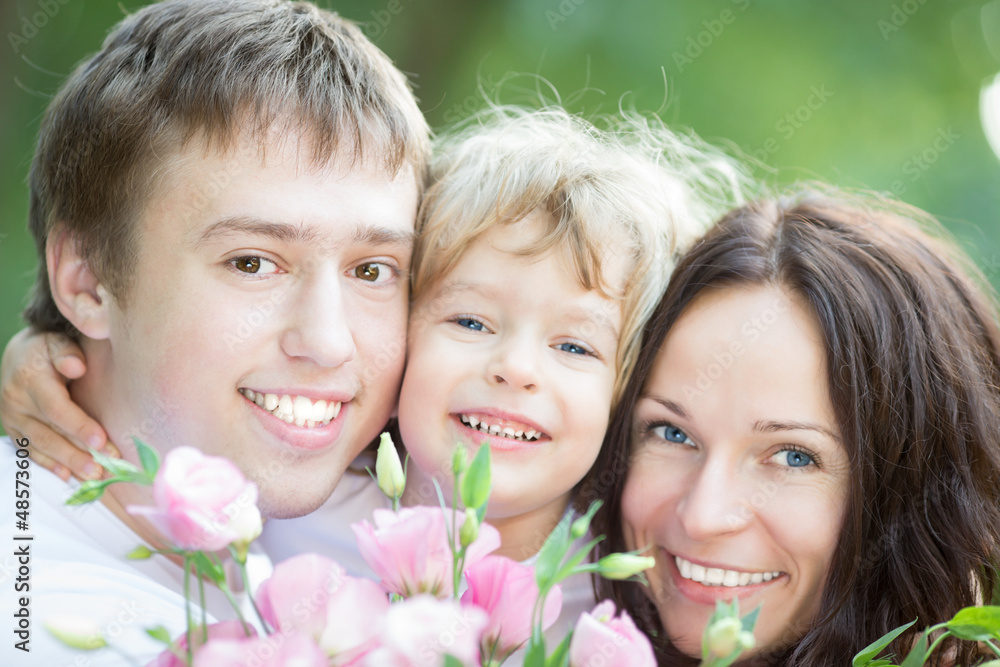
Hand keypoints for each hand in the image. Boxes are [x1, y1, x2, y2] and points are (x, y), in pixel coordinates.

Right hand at [0, 328, 113, 480]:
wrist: (18, 356)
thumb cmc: (48, 348)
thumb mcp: (57, 341)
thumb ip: (68, 352)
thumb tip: (78, 367)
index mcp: (30, 380)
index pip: (56, 409)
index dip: (79, 427)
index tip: (102, 441)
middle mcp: (17, 403)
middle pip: (49, 434)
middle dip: (77, 453)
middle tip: (103, 469)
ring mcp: (12, 419)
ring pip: (40, 446)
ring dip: (68, 463)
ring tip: (93, 476)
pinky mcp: (13, 430)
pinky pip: (30, 451)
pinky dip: (50, 465)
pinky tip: (69, 476)